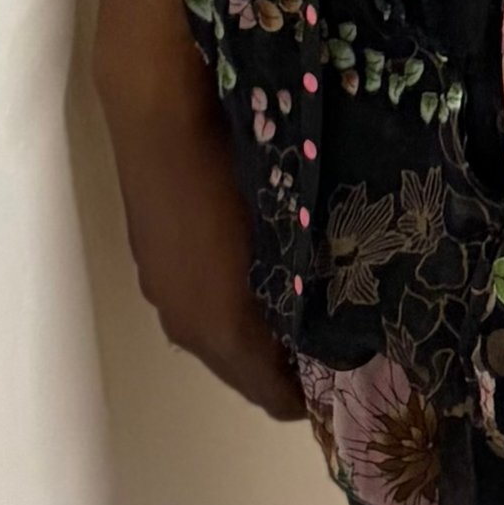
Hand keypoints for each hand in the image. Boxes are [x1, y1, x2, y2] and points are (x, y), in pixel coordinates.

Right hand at [98, 34, 305, 421]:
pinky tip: (261, 259)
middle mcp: (182, 322)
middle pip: (239, 367)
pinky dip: (230, 296)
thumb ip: (306, 286)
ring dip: (256, 326)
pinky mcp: (151, 254)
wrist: (158, 110)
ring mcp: (161, 288)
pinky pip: (196, 298)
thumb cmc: (233, 169)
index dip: (309, 393)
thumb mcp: (285, 231)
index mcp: (217, 328)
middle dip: (284, 360)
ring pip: (216, 331)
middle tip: (336, 332)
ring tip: (306, 293)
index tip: (352, 375)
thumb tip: (336, 318)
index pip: (269, 394)